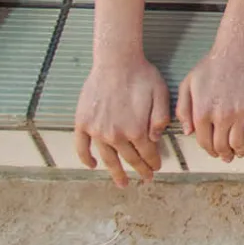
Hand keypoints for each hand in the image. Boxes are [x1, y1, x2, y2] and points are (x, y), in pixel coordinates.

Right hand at [74, 56, 170, 186]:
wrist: (116, 61)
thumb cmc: (141, 75)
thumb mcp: (161, 94)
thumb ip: (161, 119)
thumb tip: (154, 140)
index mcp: (136, 130)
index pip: (147, 153)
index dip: (153, 162)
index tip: (156, 168)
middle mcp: (116, 135)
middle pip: (129, 158)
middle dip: (139, 170)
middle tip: (146, 178)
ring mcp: (97, 131)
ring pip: (107, 158)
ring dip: (115, 172)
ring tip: (122, 183)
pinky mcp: (83, 123)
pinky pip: (82, 147)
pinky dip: (85, 159)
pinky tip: (92, 165)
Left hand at [177, 39, 243, 162]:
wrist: (238, 49)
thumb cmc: (212, 64)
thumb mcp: (188, 84)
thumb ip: (183, 109)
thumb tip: (189, 132)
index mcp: (202, 112)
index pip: (204, 142)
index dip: (208, 150)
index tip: (213, 151)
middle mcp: (221, 116)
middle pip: (222, 147)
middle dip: (223, 154)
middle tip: (225, 156)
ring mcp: (241, 113)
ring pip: (239, 144)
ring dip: (238, 152)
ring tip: (238, 152)